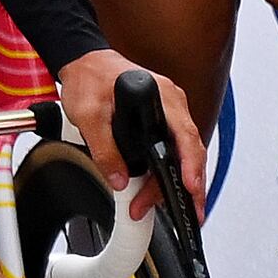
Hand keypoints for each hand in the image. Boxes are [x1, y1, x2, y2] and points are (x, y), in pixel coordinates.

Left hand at [56, 47, 205, 200]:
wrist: (85, 63)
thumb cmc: (91, 79)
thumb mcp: (89, 116)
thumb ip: (104, 149)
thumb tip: (119, 179)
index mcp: (165, 99)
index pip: (187, 138)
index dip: (192, 166)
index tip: (192, 188)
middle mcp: (173, 107)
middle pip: (189, 152)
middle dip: (186, 186)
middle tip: (186, 213)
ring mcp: (170, 115)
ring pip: (180, 155)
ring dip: (171, 183)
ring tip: (152, 205)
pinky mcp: (161, 122)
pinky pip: (171, 150)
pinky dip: (166, 171)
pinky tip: (158, 189)